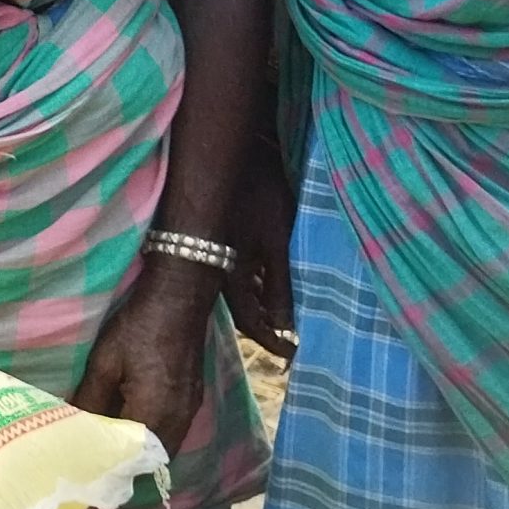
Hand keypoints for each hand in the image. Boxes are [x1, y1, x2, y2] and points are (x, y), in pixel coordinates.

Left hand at [72, 260, 216, 454]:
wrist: (179, 299)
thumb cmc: (138, 328)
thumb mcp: (104, 362)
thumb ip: (89, 398)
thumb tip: (71, 423)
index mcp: (155, 411)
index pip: (130, 454)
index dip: (108, 461)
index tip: (87, 462)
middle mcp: (179, 419)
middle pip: (152, 457)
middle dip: (127, 461)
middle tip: (98, 456)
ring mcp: (191, 410)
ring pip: (166, 446)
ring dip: (142, 449)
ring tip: (113, 443)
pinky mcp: (195, 400)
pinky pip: (176, 431)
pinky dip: (156, 435)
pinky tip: (134, 423)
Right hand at [224, 151, 298, 359]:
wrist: (230, 153)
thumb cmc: (258, 195)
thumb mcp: (275, 242)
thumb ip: (279, 286)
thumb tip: (287, 327)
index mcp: (228, 276)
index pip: (249, 321)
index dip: (271, 340)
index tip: (292, 355)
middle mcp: (216, 271)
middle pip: (241, 310)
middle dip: (265, 326)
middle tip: (289, 339)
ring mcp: (217, 254)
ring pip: (240, 291)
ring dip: (261, 305)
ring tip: (283, 313)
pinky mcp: (221, 239)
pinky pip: (240, 272)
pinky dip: (257, 282)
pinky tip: (269, 280)